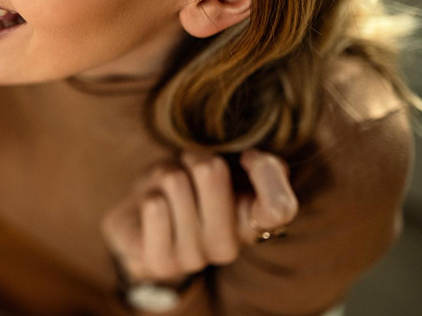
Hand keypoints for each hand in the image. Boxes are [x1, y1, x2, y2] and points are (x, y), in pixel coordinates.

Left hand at [101, 150, 298, 285]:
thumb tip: (252, 159)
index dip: (263, 170)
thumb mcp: (228, 166)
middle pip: (211, 171)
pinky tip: (151, 207)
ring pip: (175, 181)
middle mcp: (228, 247)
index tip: (246, 158)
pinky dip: (148, 193)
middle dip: (193, 158)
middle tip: (187, 172)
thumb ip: (258, 164)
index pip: (279, 208)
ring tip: (165, 191)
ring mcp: (194, 258)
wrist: (142, 220)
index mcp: (253, 224)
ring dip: (165, 174)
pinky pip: (154, 206)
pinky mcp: (160, 262)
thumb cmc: (190, 186)